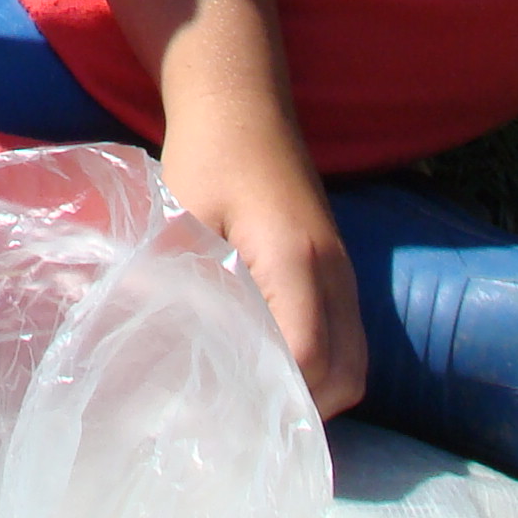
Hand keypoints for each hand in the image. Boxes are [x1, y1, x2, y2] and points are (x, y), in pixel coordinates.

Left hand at [162, 105, 366, 416]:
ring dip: (316, 390)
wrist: (241, 97)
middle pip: (346, 375)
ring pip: (353, 359)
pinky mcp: (335, 264)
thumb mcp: (182, 217)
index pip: (308, 356)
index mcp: (295, 258)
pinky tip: (272, 364)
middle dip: (303, 410)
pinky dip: (323, 363)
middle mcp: (333, 270)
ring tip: (257, 400)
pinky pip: (347, 335)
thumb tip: (164, 346)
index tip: (229, 411)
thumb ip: (182, 281)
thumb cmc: (206, 153)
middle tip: (245, 420)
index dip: (276, 396)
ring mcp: (342, 268)